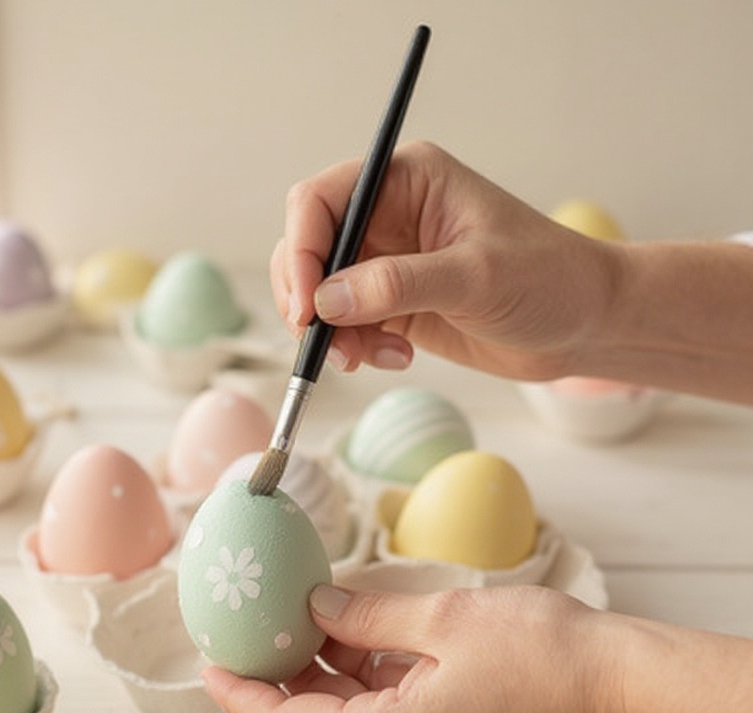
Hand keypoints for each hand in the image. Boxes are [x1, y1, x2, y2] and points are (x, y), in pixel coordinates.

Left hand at [203, 584, 637, 712]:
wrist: (629, 695)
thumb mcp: (442, 617)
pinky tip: (363, 666)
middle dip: (269, 707)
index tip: (211, 667)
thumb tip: (316, 606)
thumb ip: (366, 615)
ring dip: (318, 710)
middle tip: (249, 658)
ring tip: (307, 649)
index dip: (239, 697)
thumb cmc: (547, 652)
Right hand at [270, 140, 620, 378]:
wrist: (583, 324)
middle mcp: (389, 215)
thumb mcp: (475, 276)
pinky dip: (355, 348)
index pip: (322, 200)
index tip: (307, 306)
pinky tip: (397, 359)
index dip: (302, 250)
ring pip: (321, 293)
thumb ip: (397, 284)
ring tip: (368, 357)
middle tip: (323, 341)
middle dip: (308, 298)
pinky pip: (345, 325)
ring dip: (331, 332)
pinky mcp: (391, 304)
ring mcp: (387, 262)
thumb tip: (328, 301)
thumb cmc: (549, 279)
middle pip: (309, 247)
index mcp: (408, 181)